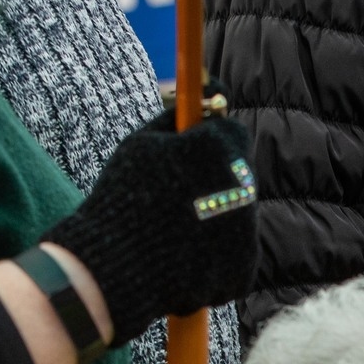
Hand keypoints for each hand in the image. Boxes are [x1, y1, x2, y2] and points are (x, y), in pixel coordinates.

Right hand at [43, 106, 257, 344]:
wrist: (115, 265)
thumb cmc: (123, 196)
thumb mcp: (143, 143)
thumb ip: (179, 118)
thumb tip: (208, 96)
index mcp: (218, 149)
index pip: (232, 132)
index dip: (211, 140)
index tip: (193, 151)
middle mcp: (243, 187)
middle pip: (239, 174)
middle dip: (216, 180)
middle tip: (178, 195)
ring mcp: (247, 230)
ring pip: (238, 214)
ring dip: (216, 217)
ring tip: (174, 229)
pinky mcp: (245, 267)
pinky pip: (235, 252)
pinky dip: (215, 253)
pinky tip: (183, 255)